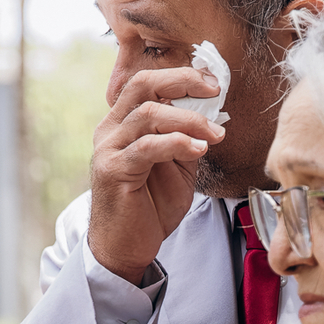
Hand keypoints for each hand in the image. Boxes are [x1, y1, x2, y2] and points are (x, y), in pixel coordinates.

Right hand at [87, 65, 225, 282]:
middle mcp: (111, 129)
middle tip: (214, 91)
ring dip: (188, 120)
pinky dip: (176, 143)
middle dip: (182, 82)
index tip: (213, 83)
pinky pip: (147, 148)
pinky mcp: (113, 170)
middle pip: (143, 85)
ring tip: (214, 135)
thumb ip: (186, 140)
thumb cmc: (150, 208)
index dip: (181, 77)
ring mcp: (109, 148)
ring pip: (148, 114)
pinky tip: (198, 149)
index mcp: (123, 123)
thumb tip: (212, 116)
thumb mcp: (176, 168)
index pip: (148, 83)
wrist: (126, 247)